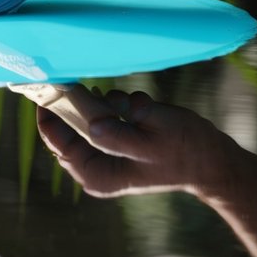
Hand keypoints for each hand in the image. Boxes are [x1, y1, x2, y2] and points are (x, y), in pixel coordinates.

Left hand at [34, 86, 235, 197]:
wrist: (212, 159)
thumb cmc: (185, 151)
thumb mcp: (152, 140)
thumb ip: (119, 133)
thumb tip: (92, 123)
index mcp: (98, 175)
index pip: (57, 142)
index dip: (48, 113)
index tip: (45, 85)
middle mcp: (97, 168)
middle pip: (69, 128)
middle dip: (79, 103)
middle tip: (81, 80)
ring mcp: (108, 152)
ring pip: (88, 116)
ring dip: (105, 103)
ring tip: (132, 108)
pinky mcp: (119, 138)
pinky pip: (106, 112)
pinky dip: (118, 104)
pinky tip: (140, 108)